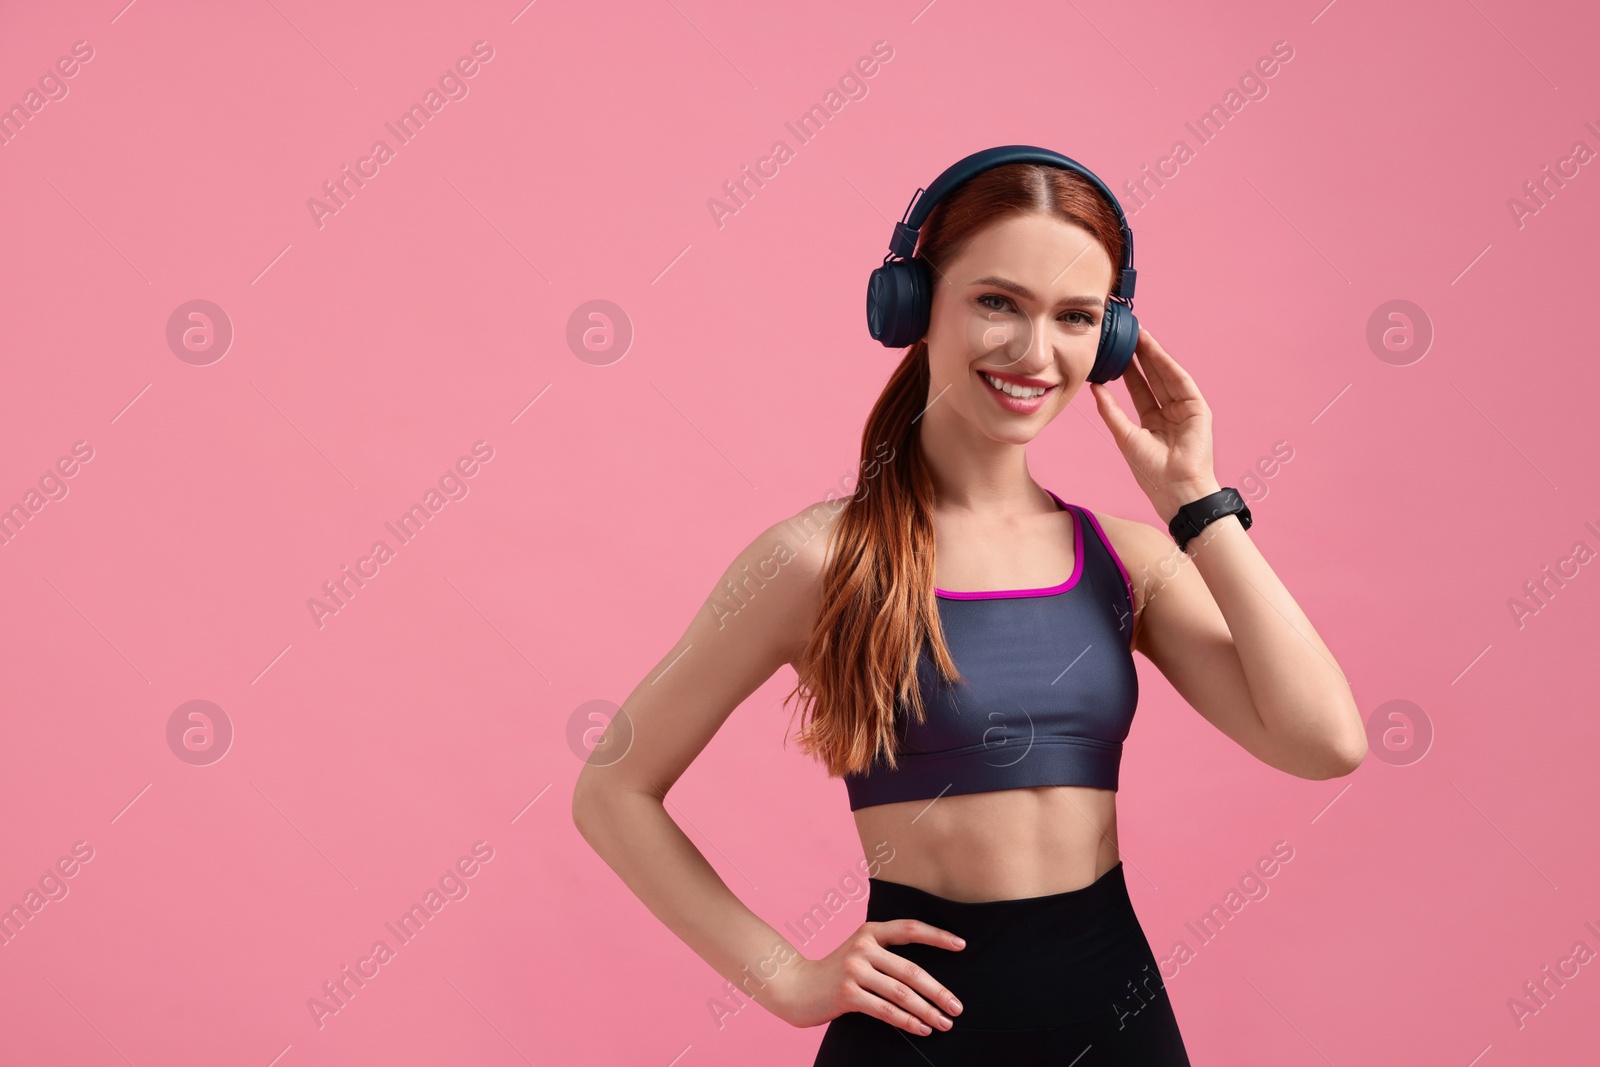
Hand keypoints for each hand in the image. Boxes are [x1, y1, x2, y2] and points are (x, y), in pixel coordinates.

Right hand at [765, 919, 964, 1033]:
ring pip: (901, 993)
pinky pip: (885, 1010)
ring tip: (945, 1023)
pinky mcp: (847, 993)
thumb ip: (883, 955)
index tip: (962, 945)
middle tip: (957, 1007)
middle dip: (938, 991)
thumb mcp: (857, 953)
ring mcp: (854, 970)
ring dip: (927, 1011)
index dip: (937, 935)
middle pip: (912, 970)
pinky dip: (907, 1021)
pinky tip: (921, 1028)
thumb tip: (923, 977)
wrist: (793, 986)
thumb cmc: (832, 973)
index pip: (909, 929)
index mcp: (869, 932)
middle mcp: (863, 947)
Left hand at [1089, 326, 1221, 523]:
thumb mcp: (1124, 436)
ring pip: (1166, 376)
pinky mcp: (1198, 408)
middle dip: (1140, 357)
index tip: (1114, 352)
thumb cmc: (1151, 471)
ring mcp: (1185, 409)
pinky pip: (1181, 382)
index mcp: (1153, 422)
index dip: (1128, 371)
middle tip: (1125, 336)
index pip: (1140, 389)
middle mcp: (1170, 413)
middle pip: (1153, 378)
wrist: (1176, 489)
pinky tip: (1155, 351)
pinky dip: (1168, 365)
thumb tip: (1094, 389)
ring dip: (1153, 355)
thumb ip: (1111, 411)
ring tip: (1138, 336)